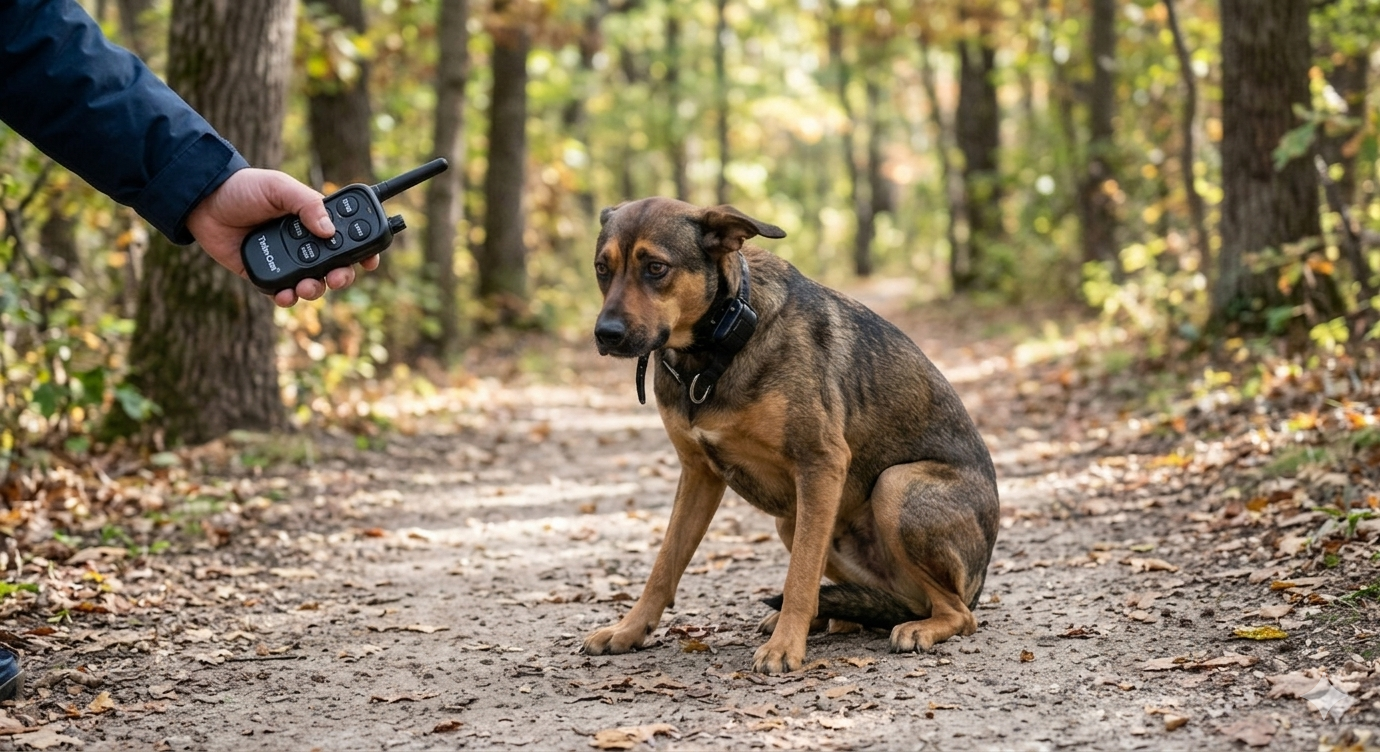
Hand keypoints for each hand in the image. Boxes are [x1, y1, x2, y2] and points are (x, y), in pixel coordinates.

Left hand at [185, 168, 380, 306]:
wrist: (202, 202)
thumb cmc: (244, 189)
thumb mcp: (279, 187)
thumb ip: (307, 204)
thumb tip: (330, 231)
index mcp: (314, 220)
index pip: (347, 237)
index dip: (363, 251)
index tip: (370, 260)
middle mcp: (305, 243)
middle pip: (336, 266)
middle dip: (342, 275)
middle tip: (338, 277)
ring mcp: (286, 261)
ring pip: (313, 284)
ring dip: (316, 289)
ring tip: (308, 286)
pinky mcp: (265, 276)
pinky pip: (282, 293)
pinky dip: (287, 298)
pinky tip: (285, 294)